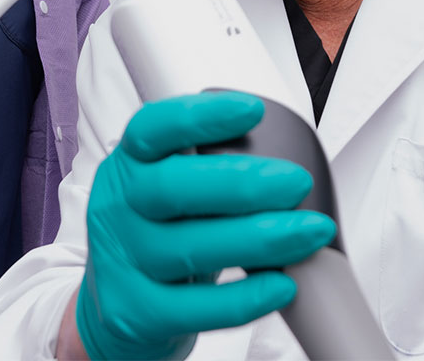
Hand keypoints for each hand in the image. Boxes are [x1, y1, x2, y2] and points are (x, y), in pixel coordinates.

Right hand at [75, 91, 336, 360]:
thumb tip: (280, 152)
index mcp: (129, 162)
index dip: (200, 116)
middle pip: (173, 187)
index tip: (251, 110)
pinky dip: (245, 297)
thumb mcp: (166, 185)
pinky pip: (197, 308)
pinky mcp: (138, 312)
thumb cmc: (158, 232)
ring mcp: (124, 260)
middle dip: (241, 183)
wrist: (114, 307)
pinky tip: (283, 284)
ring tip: (309, 231)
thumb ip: (206, 164)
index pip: (152, 128)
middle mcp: (119, 205)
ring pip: (191, 248)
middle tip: (295, 182)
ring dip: (260, 239)